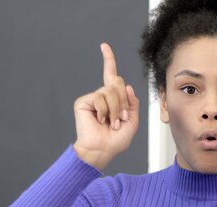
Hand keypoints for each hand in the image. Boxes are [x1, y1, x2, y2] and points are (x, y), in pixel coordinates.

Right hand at [73, 43, 139, 169]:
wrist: (102, 150)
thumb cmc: (115, 140)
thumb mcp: (132, 121)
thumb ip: (132, 103)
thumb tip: (128, 87)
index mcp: (112, 100)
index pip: (111, 76)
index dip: (108, 60)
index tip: (104, 46)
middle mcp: (101, 96)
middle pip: (118, 83)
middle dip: (123, 102)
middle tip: (120, 119)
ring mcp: (92, 99)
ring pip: (111, 91)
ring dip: (116, 109)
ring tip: (111, 123)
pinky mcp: (83, 102)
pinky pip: (100, 97)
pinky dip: (105, 111)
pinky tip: (101, 120)